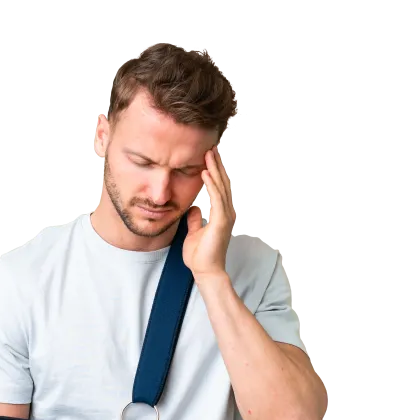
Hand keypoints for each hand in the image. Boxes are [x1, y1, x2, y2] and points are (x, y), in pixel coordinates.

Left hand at [182, 144, 235, 281]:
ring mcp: (226, 216)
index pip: (219, 188)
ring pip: (221, 187)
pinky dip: (212, 184)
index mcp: (221, 215)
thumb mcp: (194, 232)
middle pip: (223, 183)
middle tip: (211, 147)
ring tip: (209, 153)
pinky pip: (217, 198)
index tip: (208, 157)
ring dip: (215, 169)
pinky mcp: (221, 221)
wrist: (205, 271)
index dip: (215, 172)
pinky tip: (205, 172)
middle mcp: (226, 213)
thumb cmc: (200, 256)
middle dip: (217, 165)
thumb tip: (193, 208)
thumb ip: (195, 219)